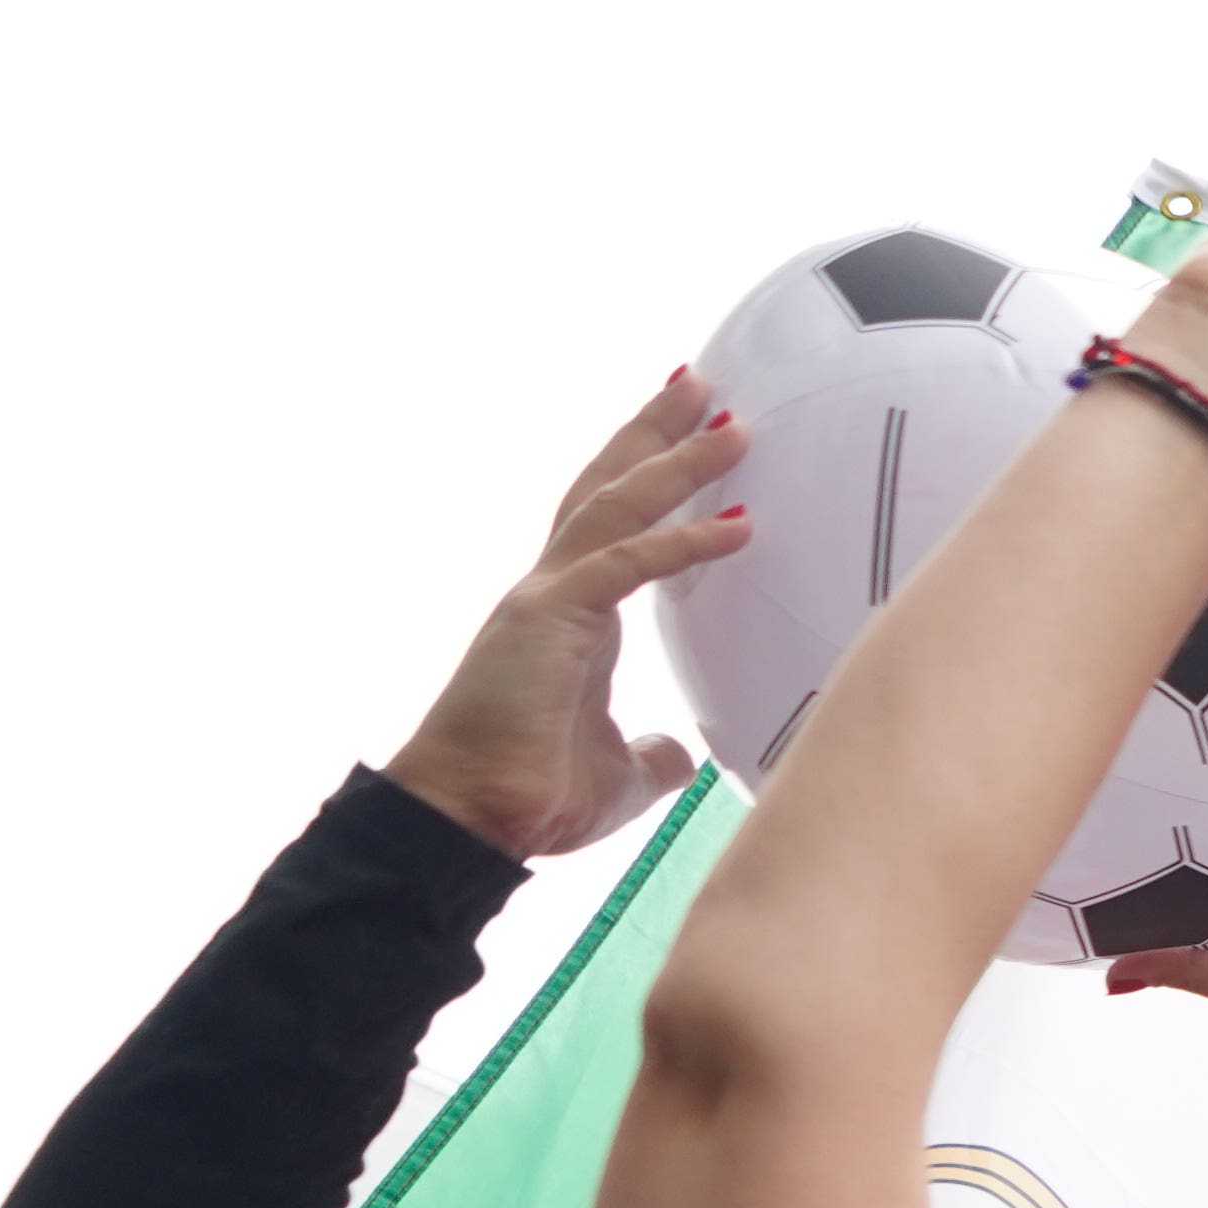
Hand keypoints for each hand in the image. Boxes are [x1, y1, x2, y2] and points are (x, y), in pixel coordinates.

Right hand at [381, 374, 755, 860]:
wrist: (467, 822)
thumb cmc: (528, 798)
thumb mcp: (618, 775)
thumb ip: (650, 755)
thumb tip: (678, 756)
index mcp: (571, 617)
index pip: (615, 528)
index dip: (651, 479)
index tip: (694, 437)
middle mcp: (554, 591)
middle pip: (609, 489)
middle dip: (656, 435)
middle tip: (703, 386)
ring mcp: (547, 599)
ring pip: (616, 507)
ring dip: (676, 462)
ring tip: (730, 422)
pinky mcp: (548, 620)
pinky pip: (628, 565)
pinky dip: (684, 542)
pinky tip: (740, 523)